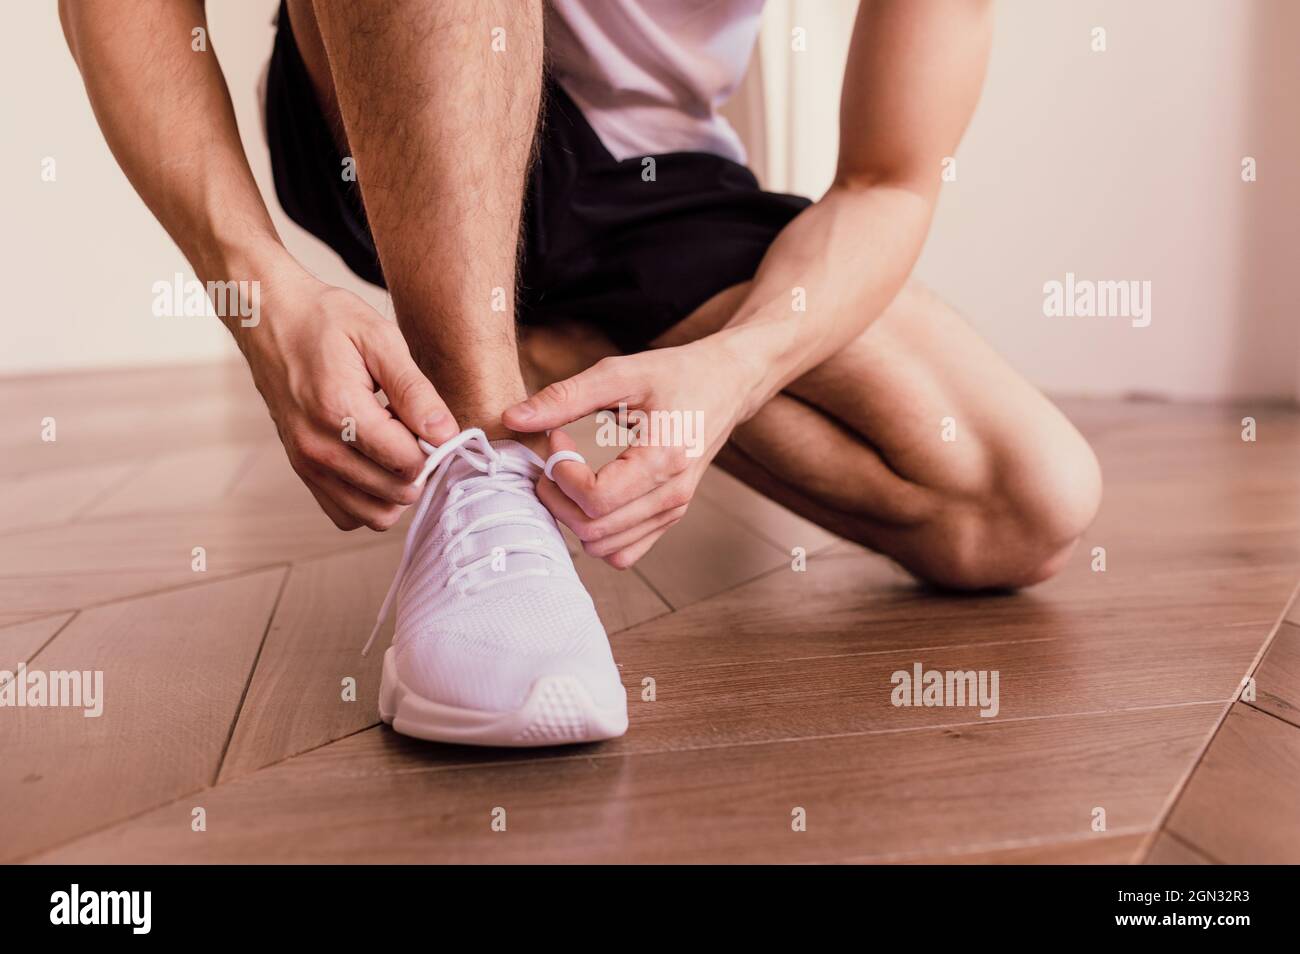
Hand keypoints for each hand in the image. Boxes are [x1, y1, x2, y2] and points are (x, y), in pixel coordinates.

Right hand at [242, 268, 458, 529]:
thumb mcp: (380, 339)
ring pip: (374, 515)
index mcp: (339, 411)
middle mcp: (317, 447)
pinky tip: (375, 462)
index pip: (408, 463)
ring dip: (396, 488)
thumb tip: (446, 434)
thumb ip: (414, 391)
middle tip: (411, 429)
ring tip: (393, 445)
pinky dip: (369, 499)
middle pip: (396, 493)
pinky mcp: (302, 471)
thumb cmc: (327, 321)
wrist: (269, 318)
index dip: (432, 446)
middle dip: (417, 466)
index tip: (426, 419)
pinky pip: (347, 515)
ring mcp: (306, 464)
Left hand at [503, 342, 752, 567]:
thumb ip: (565, 396)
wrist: (727, 384)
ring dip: (574, 516)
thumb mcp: (621, 373)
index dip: (561, 473)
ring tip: (572, 474)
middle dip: (558, 496)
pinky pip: (623, 551)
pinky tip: (591, 494)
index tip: (558, 439)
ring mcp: (673, 511)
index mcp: (663, 459)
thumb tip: (512, 419)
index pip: (595, 499)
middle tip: (556, 457)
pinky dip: (597, 531)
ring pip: (604, 547)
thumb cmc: (677, 373)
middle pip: (593, 529)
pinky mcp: (669, 517)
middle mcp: (672, 495)